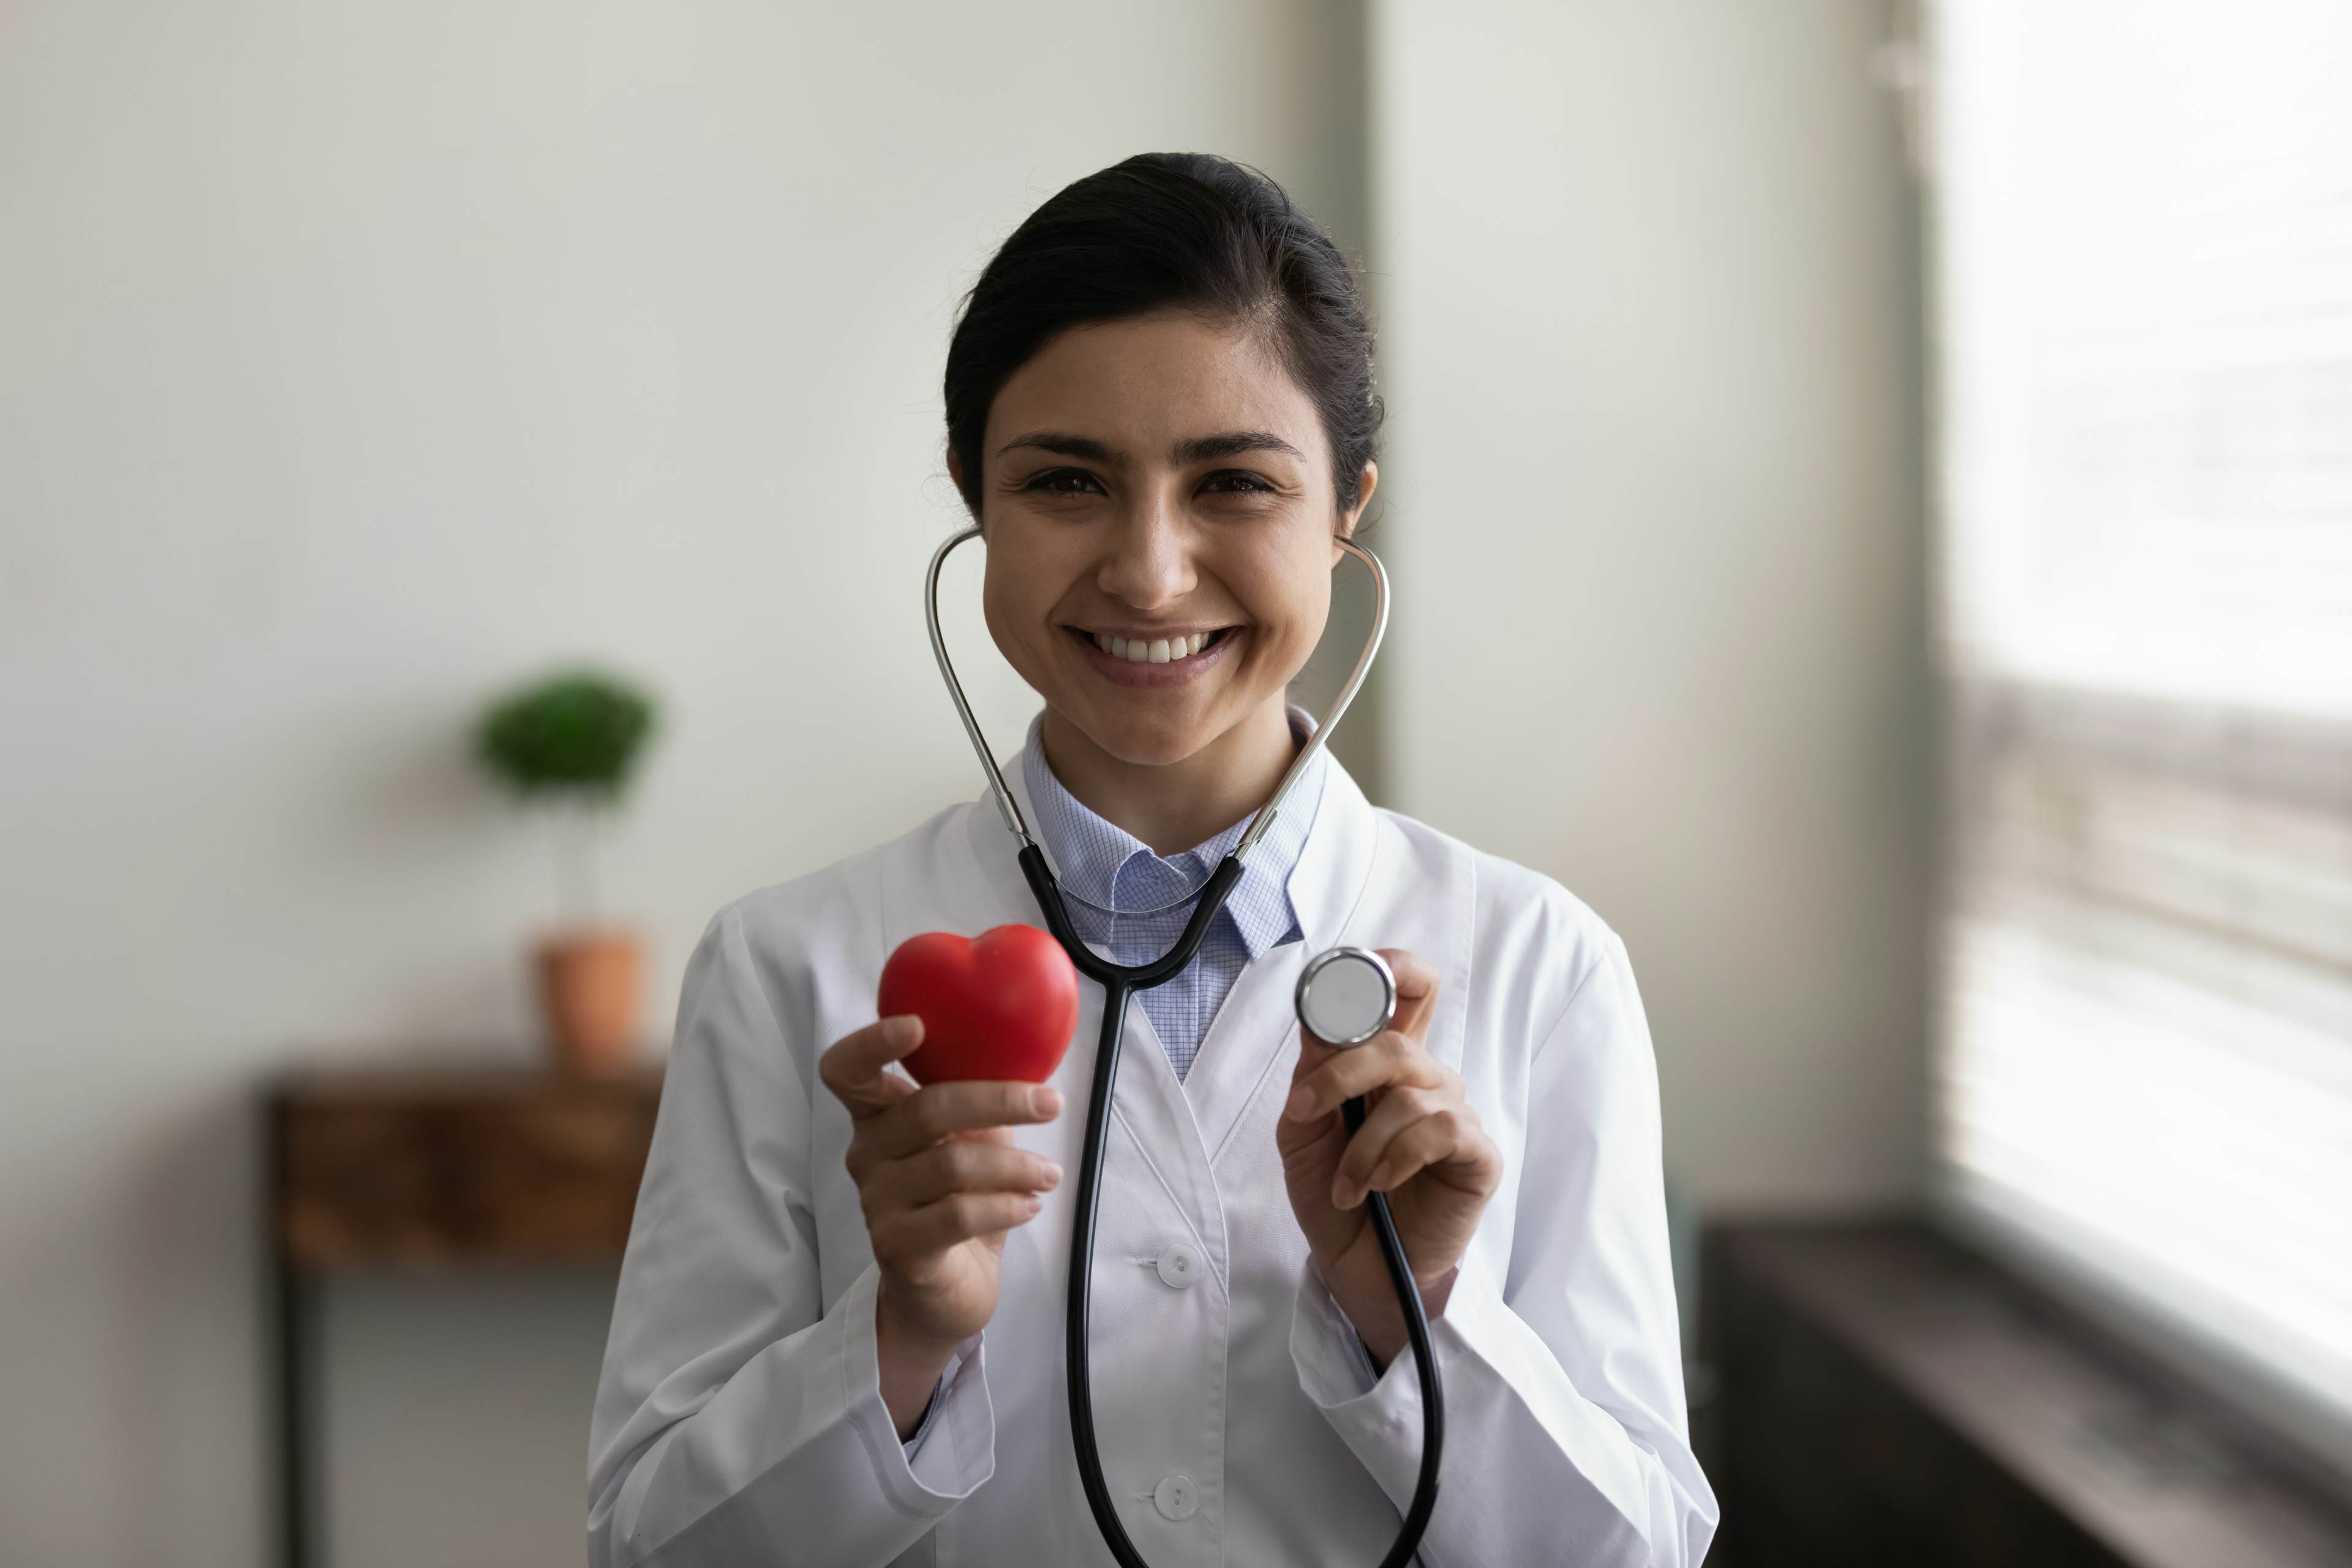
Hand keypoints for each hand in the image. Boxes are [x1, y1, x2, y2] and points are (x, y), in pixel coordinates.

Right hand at [818, 1015, 1062, 1436]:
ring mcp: (877, 1202)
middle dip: (999, 1100)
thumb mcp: (972, 1142)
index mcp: (876, 1117)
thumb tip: (1024, 1056)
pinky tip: (1029, 1206)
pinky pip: (958, 1215)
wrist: (945, 1293)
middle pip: (925, 1109)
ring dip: (1016, 1166)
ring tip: (1050, 1176)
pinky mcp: (897, 1247)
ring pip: (952, 1164)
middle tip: (1050, 1104)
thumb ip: (978, 1103)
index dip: (872, 1042)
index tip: (919, 1024)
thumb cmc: (960, 1201)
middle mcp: (866, 1154)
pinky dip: (1006, 1205)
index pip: (846, 1070)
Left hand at [1276, 949, 1502, 1367]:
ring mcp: (1456, 1114)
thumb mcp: (1303, 1134)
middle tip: (1307, 1113)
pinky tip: (1380, 1184)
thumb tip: (1320, 1020)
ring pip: (1411, 1092)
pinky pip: (1442, 1129)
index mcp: (1386, 1062)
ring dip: (1362, 1144)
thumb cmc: (1334, 1197)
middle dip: (1341, 1073)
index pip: (1409, 988)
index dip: (1389, 968)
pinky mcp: (1477, 1155)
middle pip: (1398, 1038)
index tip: (1345, 980)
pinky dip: (1397, 1157)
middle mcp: (1427, 1078)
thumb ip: (1314, 1076)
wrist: (1357, 1271)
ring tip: (1348, 1185)